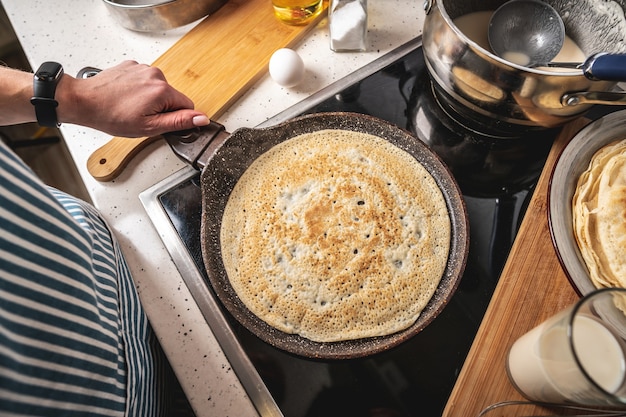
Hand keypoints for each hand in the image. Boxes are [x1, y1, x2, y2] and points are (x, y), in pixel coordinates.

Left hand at [57, 60, 208, 137]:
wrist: (84, 101)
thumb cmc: (111, 116)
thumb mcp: (149, 127)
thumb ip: (179, 121)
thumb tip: (201, 118)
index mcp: (162, 90)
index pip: (187, 106)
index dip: (176, 118)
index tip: (158, 122)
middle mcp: (155, 74)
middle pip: (172, 96)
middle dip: (161, 108)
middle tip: (141, 117)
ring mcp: (142, 68)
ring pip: (158, 89)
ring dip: (150, 99)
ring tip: (131, 107)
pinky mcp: (132, 65)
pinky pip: (145, 80)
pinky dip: (139, 90)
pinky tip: (126, 98)